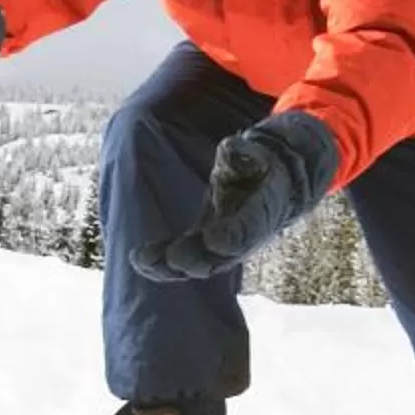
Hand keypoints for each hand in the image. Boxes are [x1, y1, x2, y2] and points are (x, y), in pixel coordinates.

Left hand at [128, 111, 340, 281]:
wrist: (273, 184)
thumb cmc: (262, 166)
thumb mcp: (259, 153)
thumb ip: (245, 154)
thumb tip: (231, 148)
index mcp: (262, 212)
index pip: (248, 229)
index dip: (232, 237)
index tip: (212, 239)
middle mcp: (244, 237)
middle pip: (222, 257)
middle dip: (196, 258)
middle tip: (173, 258)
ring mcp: (225, 246)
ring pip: (201, 264)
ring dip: (172, 267)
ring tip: (144, 261)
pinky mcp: (206, 245)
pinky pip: (186, 259)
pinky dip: (164, 263)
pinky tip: (140, 260)